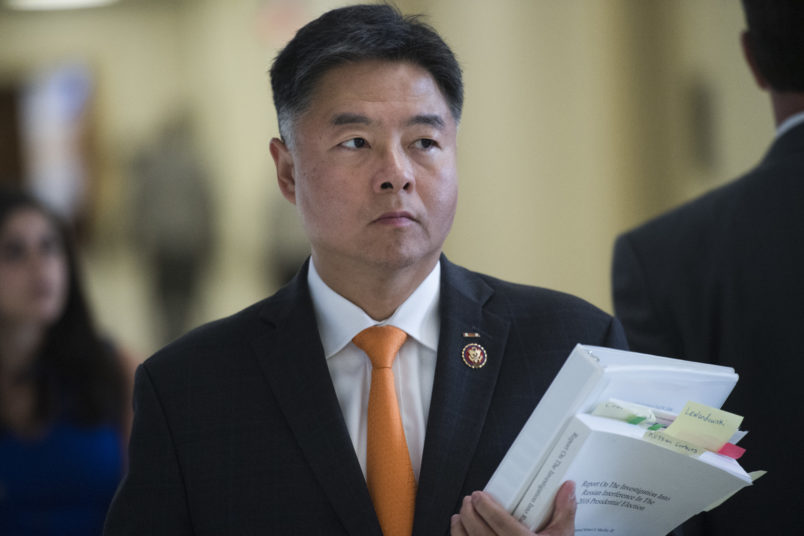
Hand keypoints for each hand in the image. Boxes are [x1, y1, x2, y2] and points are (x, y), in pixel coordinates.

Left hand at [450, 480, 575, 535]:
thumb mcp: (563, 535)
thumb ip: (564, 511)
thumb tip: (567, 488)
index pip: (500, 522)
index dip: (485, 506)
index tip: (479, 495)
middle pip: (480, 531)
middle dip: (469, 513)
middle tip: (468, 501)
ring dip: (460, 529)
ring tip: (459, 516)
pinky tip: (460, 535)